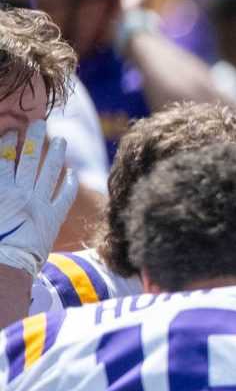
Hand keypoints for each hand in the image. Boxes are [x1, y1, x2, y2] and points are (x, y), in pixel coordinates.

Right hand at [0, 120, 75, 273]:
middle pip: (28, 159)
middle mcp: (20, 193)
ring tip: (61, 140)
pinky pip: (64, 197)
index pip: (3, 158)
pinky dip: (69, 183)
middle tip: (39, 123)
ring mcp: (39, 205)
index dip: (8, 142)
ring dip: (56, 154)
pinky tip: (72, 173)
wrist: (3, 266)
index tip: (11, 130)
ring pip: (49, 173)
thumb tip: (1, 169)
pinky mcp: (53, 219)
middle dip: (33, 139)